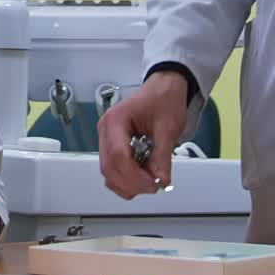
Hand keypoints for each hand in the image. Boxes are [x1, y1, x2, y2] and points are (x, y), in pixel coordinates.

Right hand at [97, 72, 187, 198]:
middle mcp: (106, 130)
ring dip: (129, 184)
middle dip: (133, 183)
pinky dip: (127, 180)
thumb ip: (162, 155)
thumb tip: (161, 181)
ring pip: (109, 173)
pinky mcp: (112, 147)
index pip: (117, 156)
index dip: (135, 176)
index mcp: (116, 120)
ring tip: (150, 180)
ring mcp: (107, 139)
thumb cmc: (162, 100)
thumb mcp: (168, 127)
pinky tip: (143, 176)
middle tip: (155, 184)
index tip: (154, 183)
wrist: (163, 90)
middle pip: (110, 168)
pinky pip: (114, 171)